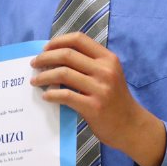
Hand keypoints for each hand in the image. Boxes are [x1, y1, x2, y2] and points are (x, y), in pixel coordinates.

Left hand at [31, 30, 166, 165]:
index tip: (45, 48)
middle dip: (45, 58)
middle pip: (67, 55)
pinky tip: (46, 96)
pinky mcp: (94, 107)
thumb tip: (55, 56)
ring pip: (63, 74)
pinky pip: (65, 96)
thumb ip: (89, 63)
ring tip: (35, 80)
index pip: (79, 39)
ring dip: (44, 76)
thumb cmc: (115, 99)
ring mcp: (100, 89)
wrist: (132, 126)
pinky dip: (51, 94)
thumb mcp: (109, 74)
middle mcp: (105, 70)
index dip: (58, 41)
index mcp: (108, 58)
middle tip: (34, 64)